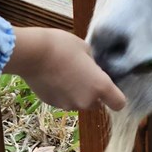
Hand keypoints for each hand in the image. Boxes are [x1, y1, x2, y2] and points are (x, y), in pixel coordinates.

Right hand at [3, 27, 125, 111]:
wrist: (32, 53)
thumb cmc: (62, 46)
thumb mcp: (86, 49)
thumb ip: (94, 65)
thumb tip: (94, 69)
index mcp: (100, 86)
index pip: (119, 103)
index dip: (116, 96)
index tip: (110, 87)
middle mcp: (86, 101)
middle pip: (97, 104)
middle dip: (94, 93)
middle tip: (84, 74)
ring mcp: (68, 105)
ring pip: (79, 102)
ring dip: (77, 93)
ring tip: (67, 73)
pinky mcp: (53, 104)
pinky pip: (64, 101)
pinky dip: (62, 93)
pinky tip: (55, 77)